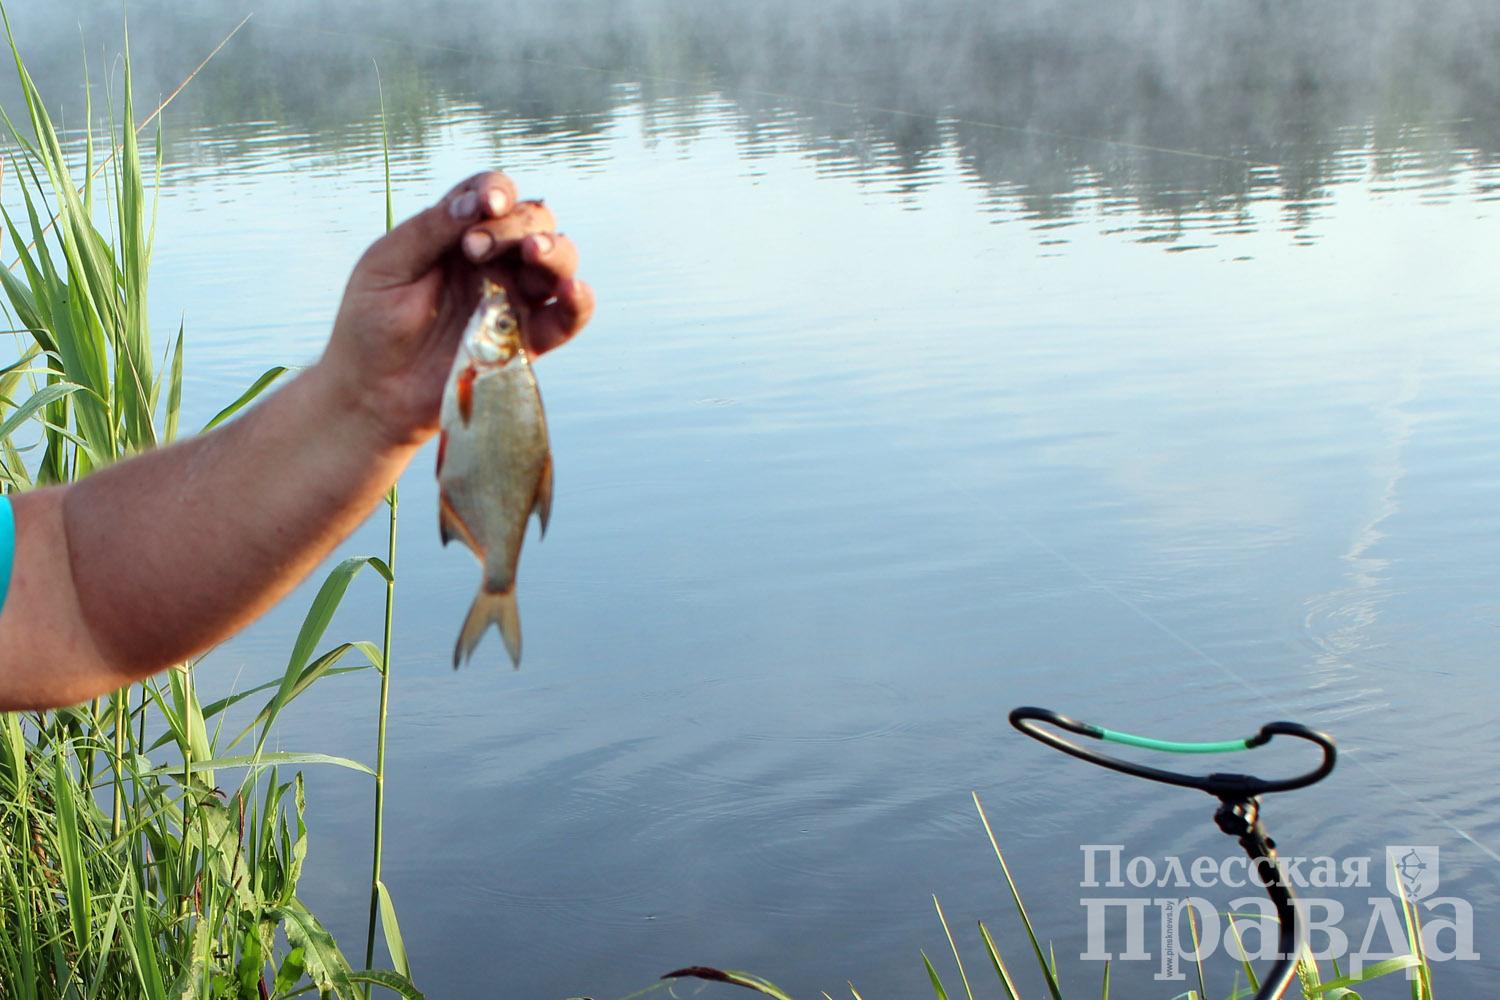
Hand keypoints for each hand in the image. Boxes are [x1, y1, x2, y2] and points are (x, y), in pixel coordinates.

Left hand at [321, 171, 593, 446]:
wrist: (372, 393)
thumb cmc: (370, 324)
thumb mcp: (387, 265)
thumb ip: (431, 229)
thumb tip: (478, 199)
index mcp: (457, 235)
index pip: (493, 195)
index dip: (497, 191)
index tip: (484, 207)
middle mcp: (493, 262)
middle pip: (534, 220)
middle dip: (516, 224)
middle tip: (475, 248)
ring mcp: (512, 300)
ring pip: (559, 260)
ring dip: (554, 249)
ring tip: (532, 253)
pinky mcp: (525, 341)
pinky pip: (566, 319)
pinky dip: (579, 302)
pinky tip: (572, 290)